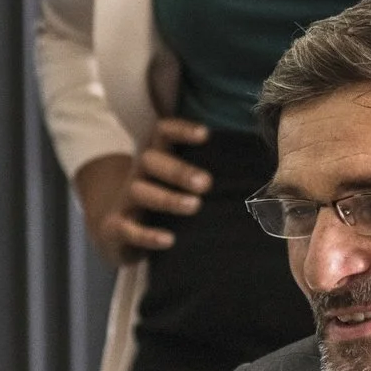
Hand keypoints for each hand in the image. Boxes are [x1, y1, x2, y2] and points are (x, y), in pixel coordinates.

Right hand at [72, 118, 210, 266]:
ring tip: (194, 206)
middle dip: (179, 170)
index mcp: (154, 159)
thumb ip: (201, 174)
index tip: (206, 134)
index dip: (180, 130)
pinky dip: (147, 235)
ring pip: (141, 191)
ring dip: (168, 198)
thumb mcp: (172, 183)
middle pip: (151, 160)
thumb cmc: (158, 202)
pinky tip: (168, 240)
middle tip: (207, 183)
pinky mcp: (115, 228)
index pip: (161, 132)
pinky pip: (127, 229)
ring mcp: (125, 201)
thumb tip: (257, 171)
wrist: (113, 232)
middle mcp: (137, 174)